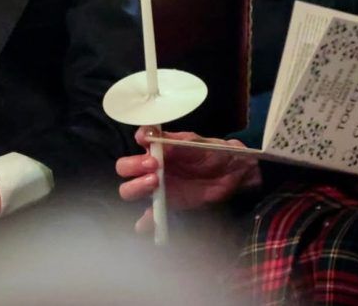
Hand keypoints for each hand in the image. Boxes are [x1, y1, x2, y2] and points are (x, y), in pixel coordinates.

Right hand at [116, 128, 260, 232]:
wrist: (232, 173)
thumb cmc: (212, 151)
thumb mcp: (194, 142)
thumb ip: (172, 140)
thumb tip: (147, 135)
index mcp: (158, 146)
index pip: (136, 142)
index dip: (139, 144)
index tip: (149, 147)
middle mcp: (152, 166)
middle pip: (125, 168)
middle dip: (133, 167)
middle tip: (154, 170)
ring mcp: (158, 187)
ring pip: (130, 190)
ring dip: (136, 188)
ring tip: (156, 185)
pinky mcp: (167, 205)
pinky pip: (150, 216)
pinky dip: (145, 222)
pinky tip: (148, 222)